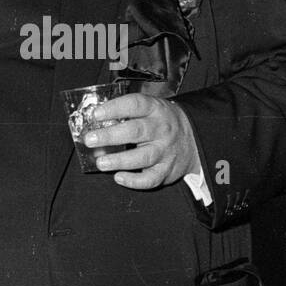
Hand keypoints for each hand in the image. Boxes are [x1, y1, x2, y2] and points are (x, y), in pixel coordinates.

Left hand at [82, 93, 200, 189]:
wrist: (195, 138)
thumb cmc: (162, 122)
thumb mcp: (151, 108)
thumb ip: (127, 112)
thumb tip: (95, 121)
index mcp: (155, 110)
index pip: (135, 104)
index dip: (114, 108)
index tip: (96, 114)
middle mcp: (161, 129)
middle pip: (135, 131)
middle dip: (110, 136)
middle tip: (90, 140)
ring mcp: (165, 151)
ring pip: (142, 157)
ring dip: (119, 160)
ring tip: (101, 162)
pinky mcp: (166, 170)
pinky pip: (150, 179)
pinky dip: (133, 181)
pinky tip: (119, 177)